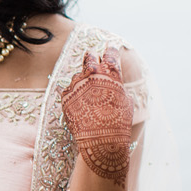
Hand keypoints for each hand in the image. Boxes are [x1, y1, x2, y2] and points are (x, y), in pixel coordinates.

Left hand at [61, 47, 132, 189]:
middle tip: (94, 57)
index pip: (111, 54)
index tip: (111, 48)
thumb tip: (114, 82)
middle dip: (92, 56)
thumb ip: (117, 86)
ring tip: (89, 96)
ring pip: (78, 75)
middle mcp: (92, 75)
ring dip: (83, 81)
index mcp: (111, 74)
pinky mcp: (65, 96)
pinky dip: (74, 93)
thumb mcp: (125, 101)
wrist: (101, 142)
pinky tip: (80, 103)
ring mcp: (76, 84)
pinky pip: (68, 89)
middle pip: (89, 56)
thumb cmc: (118, 123)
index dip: (112, 50)